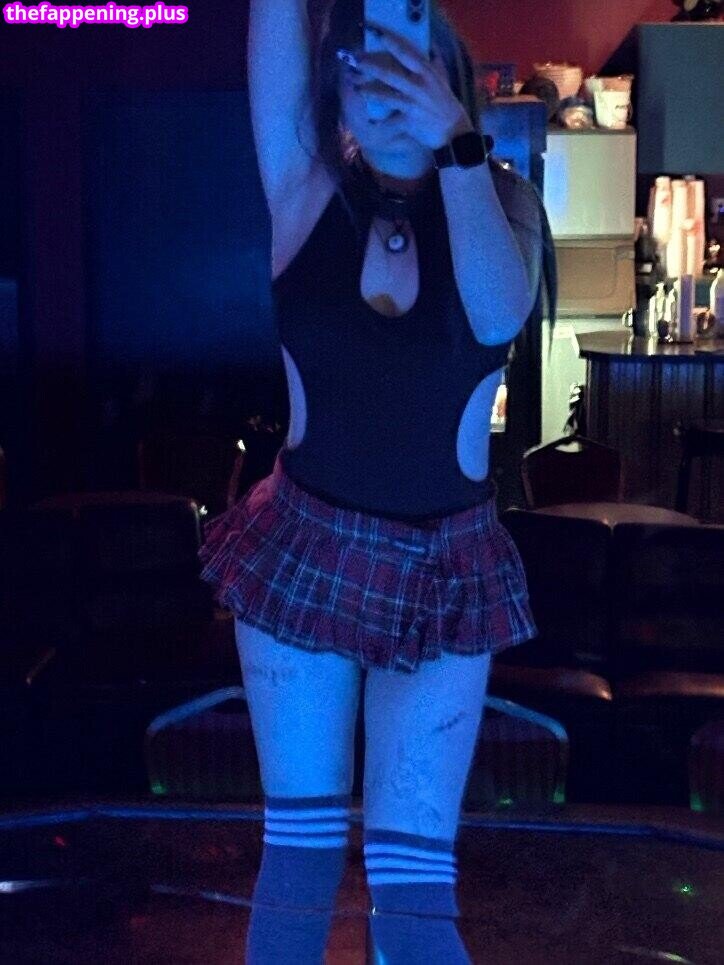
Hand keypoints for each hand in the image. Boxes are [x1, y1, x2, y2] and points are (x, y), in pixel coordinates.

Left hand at [346, 22, 473, 150]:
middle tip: (356, 61)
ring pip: (386, 96)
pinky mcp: (408, 121)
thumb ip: (435, 62)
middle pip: (389, 74)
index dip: (392, 43)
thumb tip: (431, 45)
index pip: (407, 53)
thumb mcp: (443, 79)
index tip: (379, 35)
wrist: (453, 131)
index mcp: (426, 73)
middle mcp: (418, 86)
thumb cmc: (446, 104)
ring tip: (357, 88)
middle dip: (371, 66)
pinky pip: (390, 121)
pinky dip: (380, 123)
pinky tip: (369, 121)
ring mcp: (412, 104)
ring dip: (369, 92)